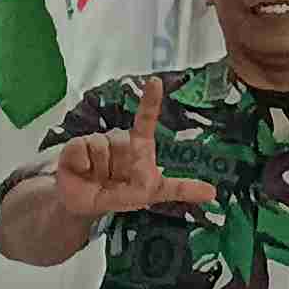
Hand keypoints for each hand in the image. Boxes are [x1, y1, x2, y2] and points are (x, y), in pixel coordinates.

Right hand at [49, 80, 218, 220]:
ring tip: (94, 176)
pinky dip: (81, 166)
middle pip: (121, 141)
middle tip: (112, 181)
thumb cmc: (117, 196)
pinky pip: (81, 150)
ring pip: (101, 146)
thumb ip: (177, 190)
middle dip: (118, 166)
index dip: (150, 102)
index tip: (155, 82)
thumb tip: (213, 192)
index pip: (145, 121)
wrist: (79, 206)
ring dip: (98, 168)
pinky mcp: (75, 145)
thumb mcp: (148, 195)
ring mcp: (97, 140)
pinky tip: (80, 171)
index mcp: (138, 147)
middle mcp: (119, 140)